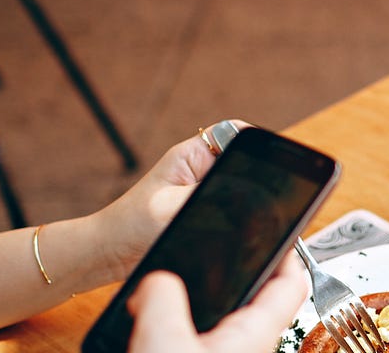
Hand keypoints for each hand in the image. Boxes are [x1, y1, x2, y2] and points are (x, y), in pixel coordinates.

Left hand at [90, 120, 252, 277]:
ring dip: (249, 206)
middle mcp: (201, 169)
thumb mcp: (174, 208)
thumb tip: (249, 194)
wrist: (110, 255)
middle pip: (246, 163)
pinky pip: (234, 213)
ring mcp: (204, 191)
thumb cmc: (130, 227)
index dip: (258, 145)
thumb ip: (213, 196)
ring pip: (243, 191)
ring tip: (246, 221)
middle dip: (259, 180)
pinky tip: (238, 237)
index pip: (237, 134)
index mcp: (193, 156)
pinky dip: (240, 224)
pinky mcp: (204, 213)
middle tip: (267, 200)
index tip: (278, 162)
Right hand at [128, 259, 308, 351]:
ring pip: (224, 319)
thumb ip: (162, 298)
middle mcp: (247, 349)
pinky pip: (198, 338)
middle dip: (235, 271)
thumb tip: (160, 278)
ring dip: (200, 299)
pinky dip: (178, 324)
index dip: (287, 250)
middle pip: (256, 297)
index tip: (276, 224)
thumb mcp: (161, 341)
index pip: (291, 283)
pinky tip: (149, 320)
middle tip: (217, 246)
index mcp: (254, 335)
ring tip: (176, 279)